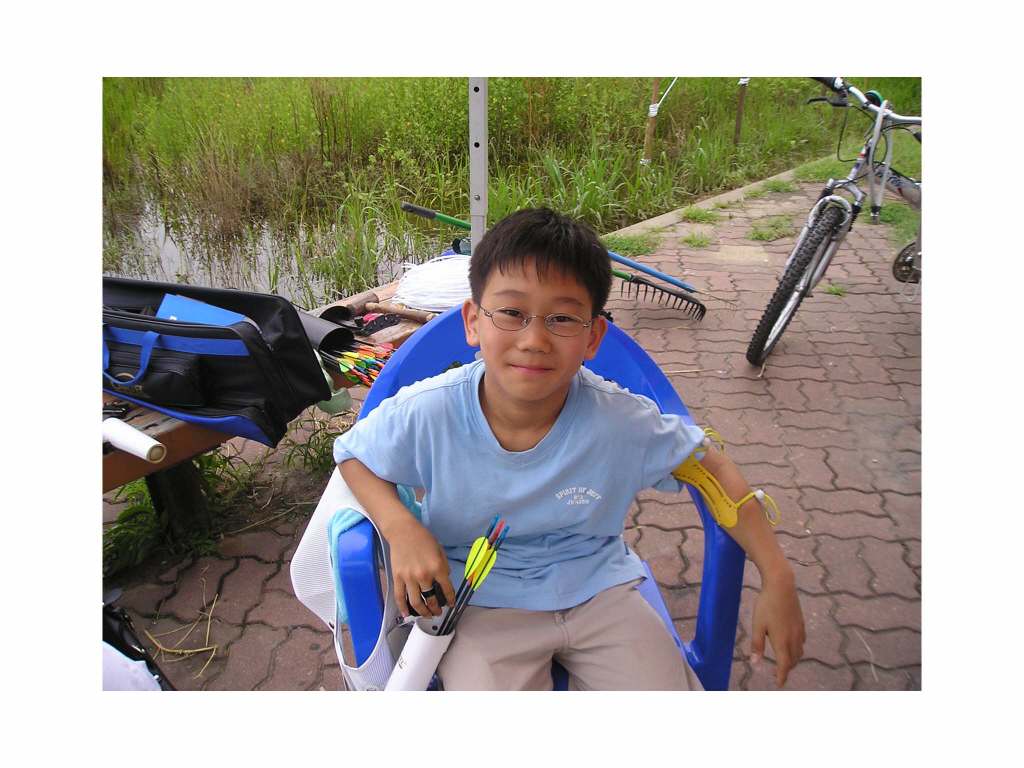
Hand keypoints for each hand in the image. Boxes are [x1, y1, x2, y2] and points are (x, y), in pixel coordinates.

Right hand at [386, 517, 456, 618]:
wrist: (403, 531)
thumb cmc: (423, 539)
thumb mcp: (440, 551)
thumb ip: (444, 567)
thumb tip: (444, 582)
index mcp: (438, 567)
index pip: (447, 590)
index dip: (450, 600)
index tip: (451, 605)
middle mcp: (424, 575)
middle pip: (431, 600)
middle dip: (436, 609)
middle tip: (438, 612)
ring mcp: (409, 578)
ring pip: (416, 602)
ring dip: (422, 612)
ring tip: (427, 615)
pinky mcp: (397, 577)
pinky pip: (400, 597)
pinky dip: (403, 608)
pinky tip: (407, 614)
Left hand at [750, 566, 805, 686]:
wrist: (782, 586)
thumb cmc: (766, 605)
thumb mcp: (757, 625)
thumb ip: (757, 645)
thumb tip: (755, 663)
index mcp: (782, 641)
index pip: (784, 665)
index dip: (782, 676)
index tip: (779, 684)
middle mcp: (793, 639)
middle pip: (793, 661)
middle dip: (787, 669)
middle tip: (779, 674)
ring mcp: (799, 631)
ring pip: (799, 652)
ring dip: (792, 660)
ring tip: (784, 662)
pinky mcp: (801, 623)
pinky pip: (801, 642)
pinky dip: (797, 649)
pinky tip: (791, 645)